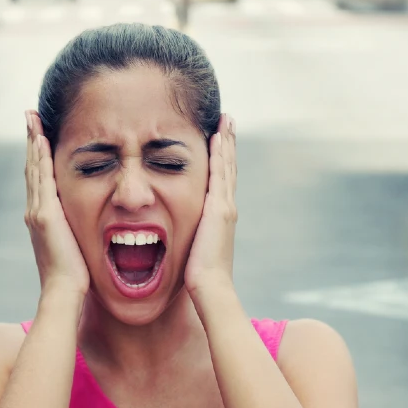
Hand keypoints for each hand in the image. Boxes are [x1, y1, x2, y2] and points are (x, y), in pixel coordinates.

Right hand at [24, 111, 89, 298]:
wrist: (64, 293)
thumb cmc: (73, 277)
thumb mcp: (73, 246)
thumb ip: (73, 231)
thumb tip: (83, 226)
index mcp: (42, 218)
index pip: (39, 179)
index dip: (38, 155)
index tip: (38, 133)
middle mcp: (34, 211)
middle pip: (32, 167)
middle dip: (31, 140)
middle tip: (30, 116)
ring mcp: (37, 212)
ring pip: (34, 168)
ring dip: (33, 141)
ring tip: (32, 119)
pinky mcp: (45, 215)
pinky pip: (42, 179)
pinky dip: (40, 157)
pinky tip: (42, 139)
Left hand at [185, 114, 237, 298]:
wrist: (209, 287)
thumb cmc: (198, 277)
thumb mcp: (193, 249)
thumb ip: (191, 237)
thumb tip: (179, 236)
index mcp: (220, 217)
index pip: (221, 181)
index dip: (222, 160)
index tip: (220, 139)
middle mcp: (226, 208)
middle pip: (228, 168)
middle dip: (228, 144)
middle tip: (228, 121)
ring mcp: (225, 207)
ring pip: (226, 166)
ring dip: (226, 142)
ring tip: (226, 121)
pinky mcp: (220, 209)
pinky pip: (220, 174)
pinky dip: (221, 154)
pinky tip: (217, 137)